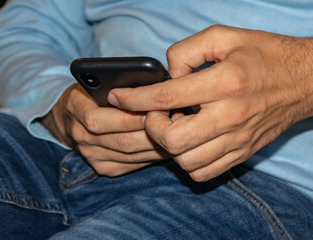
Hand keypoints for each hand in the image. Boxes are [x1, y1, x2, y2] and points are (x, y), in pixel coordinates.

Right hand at [41, 84, 167, 175]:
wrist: (71, 118)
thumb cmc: (92, 94)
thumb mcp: (98, 81)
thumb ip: (119, 86)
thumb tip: (155, 87)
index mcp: (76, 109)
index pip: (99, 120)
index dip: (129, 118)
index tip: (155, 109)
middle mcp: (80, 136)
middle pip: (121, 141)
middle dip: (152, 132)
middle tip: (175, 120)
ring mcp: (92, 155)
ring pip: (130, 155)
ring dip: (157, 144)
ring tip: (176, 131)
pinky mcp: (103, 168)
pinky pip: (133, 164)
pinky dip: (152, 155)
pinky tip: (166, 145)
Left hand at [107, 25, 312, 180]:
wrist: (304, 81)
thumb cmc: (263, 56)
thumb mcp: (224, 37)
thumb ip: (187, 50)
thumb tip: (167, 75)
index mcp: (224, 82)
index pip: (166, 97)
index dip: (134, 99)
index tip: (119, 97)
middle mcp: (230, 116)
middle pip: (173, 139)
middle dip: (152, 129)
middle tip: (154, 115)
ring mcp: (237, 139)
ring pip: (186, 161)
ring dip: (168, 146)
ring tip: (172, 127)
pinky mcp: (241, 153)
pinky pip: (203, 172)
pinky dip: (187, 161)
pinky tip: (188, 143)